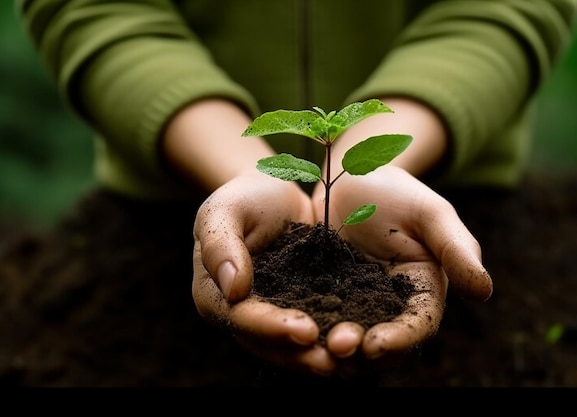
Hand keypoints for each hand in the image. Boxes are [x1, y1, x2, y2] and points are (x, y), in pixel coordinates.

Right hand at [192, 171, 343, 375]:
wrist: (274, 192)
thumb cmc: (244, 198)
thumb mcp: (224, 210)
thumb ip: (220, 245)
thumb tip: (232, 289)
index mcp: (214, 295)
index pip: (242, 319)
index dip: (272, 328)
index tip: (306, 331)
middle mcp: (241, 315)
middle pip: (268, 345)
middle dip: (301, 356)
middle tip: (334, 361)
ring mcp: (271, 315)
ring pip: (292, 348)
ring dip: (320, 356)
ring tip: (352, 358)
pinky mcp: (300, 309)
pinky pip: (316, 328)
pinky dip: (334, 337)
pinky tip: (361, 340)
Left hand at [311, 165, 491, 374]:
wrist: (350, 176)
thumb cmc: (396, 190)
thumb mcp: (430, 213)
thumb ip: (456, 248)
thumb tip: (485, 291)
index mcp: (422, 290)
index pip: (417, 324)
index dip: (399, 339)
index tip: (375, 344)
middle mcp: (389, 304)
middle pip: (380, 342)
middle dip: (360, 353)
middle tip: (335, 350)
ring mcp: (355, 302)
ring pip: (347, 337)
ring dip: (331, 349)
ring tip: (312, 348)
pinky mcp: (325, 295)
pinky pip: (317, 318)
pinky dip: (308, 329)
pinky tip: (290, 330)